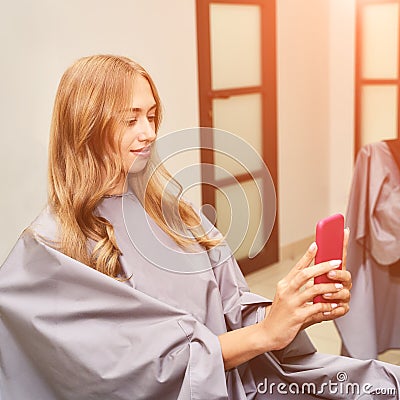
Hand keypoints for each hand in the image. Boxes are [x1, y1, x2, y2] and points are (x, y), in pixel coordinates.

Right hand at [260, 236, 349, 350]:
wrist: (269, 333)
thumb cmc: (280, 315)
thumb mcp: (286, 297)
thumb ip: (300, 288)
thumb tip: (317, 280)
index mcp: (284, 284)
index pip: (297, 267)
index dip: (307, 255)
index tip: (316, 245)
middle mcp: (287, 291)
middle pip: (305, 274)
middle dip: (322, 267)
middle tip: (336, 262)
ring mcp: (291, 304)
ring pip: (312, 290)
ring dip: (328, 287)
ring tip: (339, 286)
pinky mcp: (297, 317)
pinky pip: (315, 308)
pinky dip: (327, 306)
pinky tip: (335, 305)